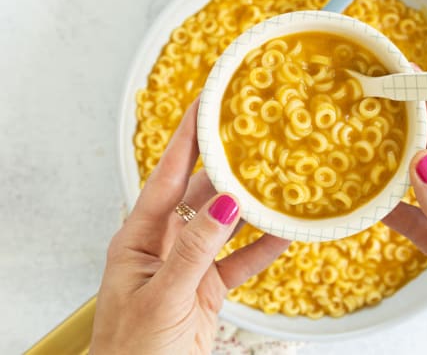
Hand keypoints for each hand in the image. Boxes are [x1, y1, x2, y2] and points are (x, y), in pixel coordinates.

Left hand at [90, 100, 288, 354]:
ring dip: (250, 208)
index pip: (165, 176)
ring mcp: (190, 264)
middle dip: (225, 167)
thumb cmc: (133, 349)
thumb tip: (224, 204)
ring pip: (225, 225)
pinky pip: (241, 261)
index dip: (184, 139)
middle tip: (252, 138)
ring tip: (276, 182)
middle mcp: (165, 244)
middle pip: (200, 194)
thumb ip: (196, 250)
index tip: (203, 105)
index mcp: (140, 238)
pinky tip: (285, 234)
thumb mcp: (163, 295)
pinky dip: (262, 248)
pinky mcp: (209, 287)